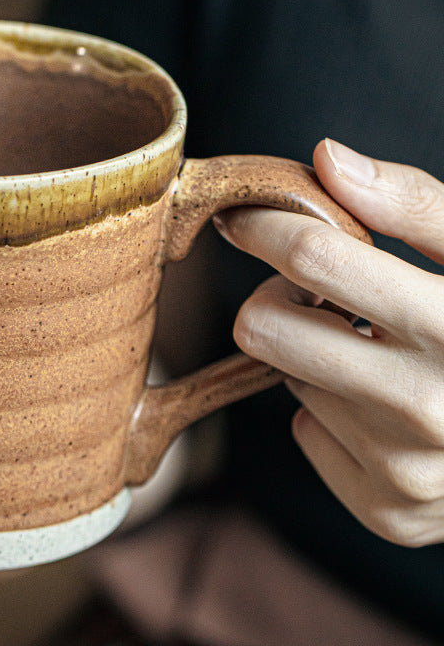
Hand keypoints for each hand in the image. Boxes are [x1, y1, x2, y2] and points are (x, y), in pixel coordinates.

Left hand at [213, 139, 443, 546]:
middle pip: (265, 328)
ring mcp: (408, 469)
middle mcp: (433, 406)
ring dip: (316, 356)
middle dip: (279, 300)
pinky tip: (382, 406)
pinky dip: (332, 411)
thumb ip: (414, 204)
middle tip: (320, 296)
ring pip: (287, 378)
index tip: (243, 218)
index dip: (264, 227)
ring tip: (376, 352)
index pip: (315, 258)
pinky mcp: (387, 509)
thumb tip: (325, 158)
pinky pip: (307, 432)